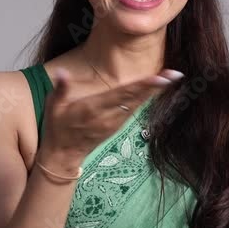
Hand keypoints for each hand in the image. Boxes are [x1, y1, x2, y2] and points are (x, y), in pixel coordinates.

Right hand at [36, 67, 183, 162]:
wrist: (63, 155)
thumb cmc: (57, 127)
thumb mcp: (53, 107)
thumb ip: (61, 89)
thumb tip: (61, 73)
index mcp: (93, 109)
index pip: (121, 94)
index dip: (141, 86)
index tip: (160, 79)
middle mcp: (107, 116)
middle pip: (135, 99)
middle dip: (155, 87)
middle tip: (175, 74)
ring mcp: (114, 123)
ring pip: (137, 104)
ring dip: (154, 92)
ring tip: (170, 78)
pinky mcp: (117, 126)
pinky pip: (133, 110)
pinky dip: (145, 98)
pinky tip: (156, 89)